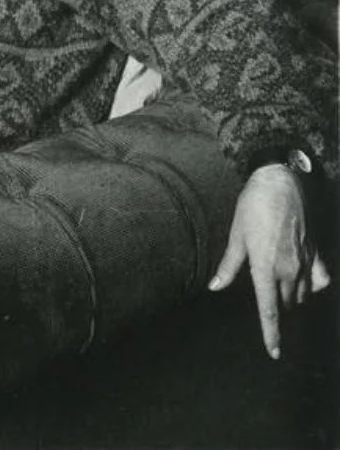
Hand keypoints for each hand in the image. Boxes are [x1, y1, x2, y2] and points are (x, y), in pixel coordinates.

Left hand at [208, 164, 329, 358]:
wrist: (279, 182)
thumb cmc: (253, 206)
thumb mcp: (236, 236)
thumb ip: (228, 266)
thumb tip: (215, 286)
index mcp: (265, 268)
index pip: (270, 311)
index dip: (271, 334)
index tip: (274, 352)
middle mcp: (288, 270)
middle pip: (286, 305)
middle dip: (278, 308)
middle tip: (267, 298)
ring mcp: (305, 262)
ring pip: (302, 295)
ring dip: (292, 298)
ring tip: (279, 287)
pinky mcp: (316, 252)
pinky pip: (320, 280)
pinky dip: (312, 285)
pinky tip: (303, 281)